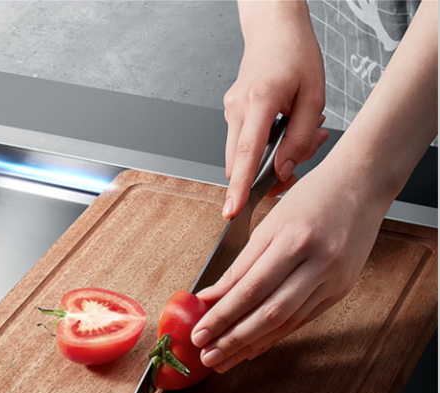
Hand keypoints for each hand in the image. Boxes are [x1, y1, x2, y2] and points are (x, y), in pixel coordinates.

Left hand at [191, 161, 390, 371]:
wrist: (363, 186)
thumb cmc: (314, 196)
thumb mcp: (271, 223)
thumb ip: (241, 264)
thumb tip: (212, 296)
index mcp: (295, 239)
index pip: (251, 288)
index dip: (223, 315)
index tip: (200, 333)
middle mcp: (318, 263)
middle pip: (270, 312)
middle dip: (234, 339)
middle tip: (208, 356)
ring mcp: (334, 280)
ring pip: (287, 322)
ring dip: (252, 344)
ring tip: (225, 358)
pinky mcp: (341, 290)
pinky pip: (303, 320)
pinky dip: (276, 335)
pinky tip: (255, 346)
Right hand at [224, 0, 327, 216]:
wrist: (275, 29)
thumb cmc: (296, 55)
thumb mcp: (314, 97)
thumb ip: (301, 139)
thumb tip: (284, 171)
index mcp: (259, 101)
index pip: (247, 154)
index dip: (240, 187)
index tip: (232, 210)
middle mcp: (237, 108)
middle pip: (241, 163)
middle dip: (264, 177)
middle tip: (294, 169)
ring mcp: (231, 111)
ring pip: (242, 157)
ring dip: (266, 162)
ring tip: (296, 143)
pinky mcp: (232, 114)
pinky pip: (243, 145)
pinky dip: (262, 150)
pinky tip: (284, 134)